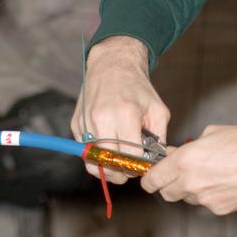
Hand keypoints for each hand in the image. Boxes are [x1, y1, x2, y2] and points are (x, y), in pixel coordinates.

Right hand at [71, 36, 169, 184]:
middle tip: (130, 168)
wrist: (112, 65)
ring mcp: (86, 122)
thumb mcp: (158, 110)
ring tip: (118, 162)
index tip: (142, 165)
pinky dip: (96, 154)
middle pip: (109, 162)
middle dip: (121, 171)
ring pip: (93, 160)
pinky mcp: (76, 124)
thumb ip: (159, 138)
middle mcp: (102, 119)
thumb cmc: (137, 87)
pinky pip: (85, 150)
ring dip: (107, 166)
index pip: (129, 156)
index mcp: (125, 114)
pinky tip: (108, 146)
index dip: (137, 166)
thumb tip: (154, 162)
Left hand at [140, 125, 236, 214]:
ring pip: (187, 199)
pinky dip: (210, 196)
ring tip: (208, 176)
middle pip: (166, 193)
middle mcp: (191, 182)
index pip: (153, 179)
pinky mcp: (220, 209)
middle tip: (176, 175)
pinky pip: (207, 204)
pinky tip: (224, 184)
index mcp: (185, 161)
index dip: (149, 178)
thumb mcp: (211, 133)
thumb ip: (188, 148)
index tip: (151, 176)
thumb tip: (176, 154)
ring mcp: (205, 199)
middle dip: (167, 185)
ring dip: (190, 190)